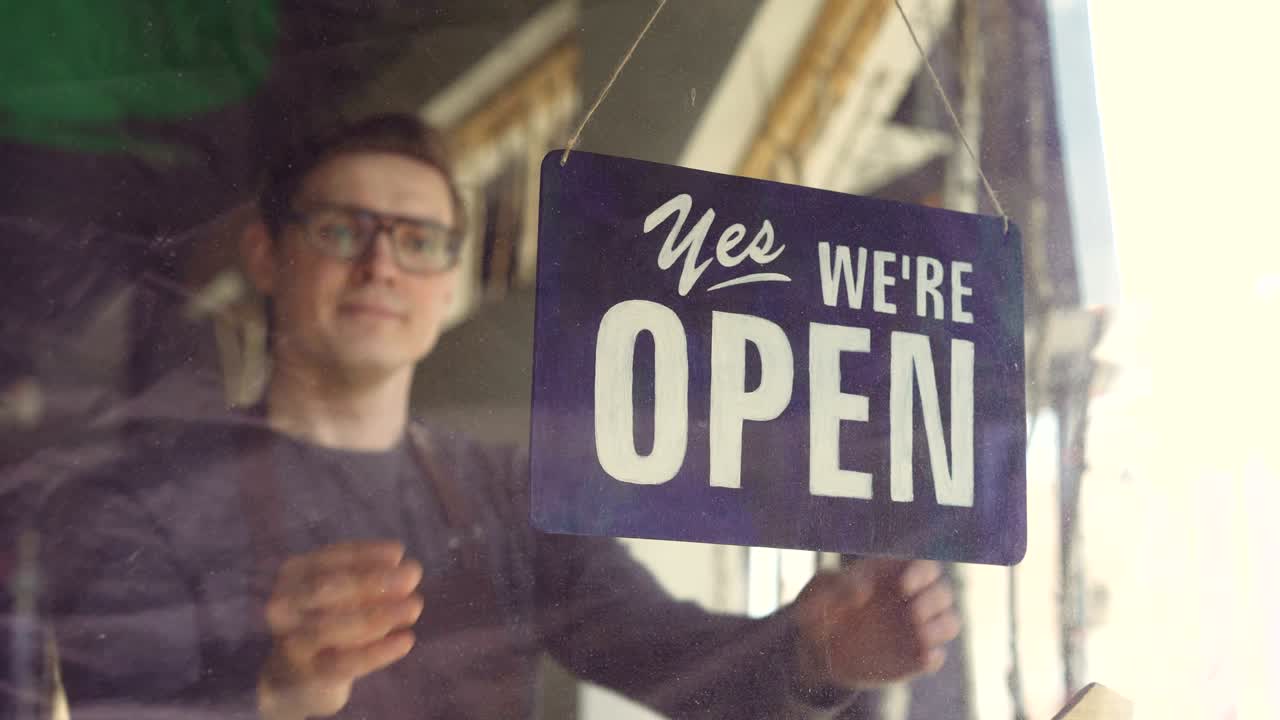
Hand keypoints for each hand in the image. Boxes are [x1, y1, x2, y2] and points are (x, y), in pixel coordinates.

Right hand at [257, 541, 423, 719]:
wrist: (296, 677)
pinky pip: (345, 662)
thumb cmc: (330, 621)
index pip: (329, 558)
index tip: (398, 552)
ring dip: (381, 614)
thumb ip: (373, 582)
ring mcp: (291, 641)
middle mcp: (283, 605)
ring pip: (334, 626)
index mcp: (293, 574)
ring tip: (414, 607)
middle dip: (372, 580)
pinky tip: (406, 640)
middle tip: (412, 576)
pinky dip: (379, 651)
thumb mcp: (348, 596)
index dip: (365, 554)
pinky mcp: (307, 675)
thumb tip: (411, 571)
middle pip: (326, 588)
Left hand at [790, 558, 960, 689]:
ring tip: (919, 634)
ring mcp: (913, 630)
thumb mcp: (817, 593)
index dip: (922, 572)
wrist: (814, 651)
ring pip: (950, 623)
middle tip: (912, 613)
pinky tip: (919, 658)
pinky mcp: (911, 659)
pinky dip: (932, 658)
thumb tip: (862, 592)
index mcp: (891, 576)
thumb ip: (836, 586)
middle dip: (934, 600)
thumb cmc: (818, 610)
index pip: (926, 566)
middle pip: (944, 592)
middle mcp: (909, 600)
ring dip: (941, 627)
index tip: (904, 585)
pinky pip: (935, 657)